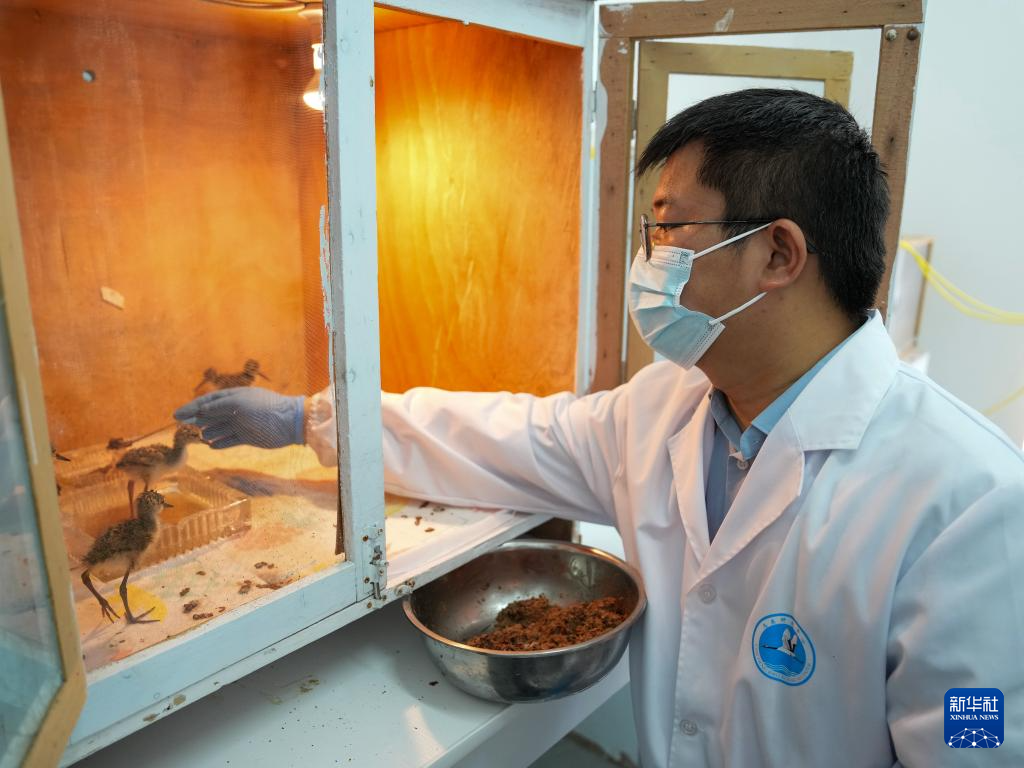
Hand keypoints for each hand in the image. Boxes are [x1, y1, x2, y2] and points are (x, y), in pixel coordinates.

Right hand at [174, 388, 304, 449]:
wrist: (289, 424)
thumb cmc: (264, 409)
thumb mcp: (238, 404)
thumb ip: (218, 406)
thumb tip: (200, 409)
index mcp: (234, 396)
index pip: (208, 401)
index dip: (192, 407)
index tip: (176, 415)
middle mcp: (236, 409)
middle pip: (212, 415)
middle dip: (197, 420)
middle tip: (182, 427)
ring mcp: (241, 423)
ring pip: (219, 428)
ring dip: (208, 432)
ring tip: (199, 437)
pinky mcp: (247, 437)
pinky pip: (229, 440)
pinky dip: (221, 443)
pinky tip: (211, 446)